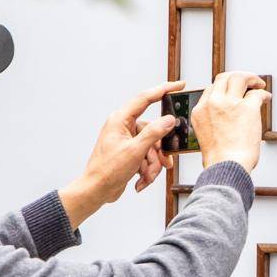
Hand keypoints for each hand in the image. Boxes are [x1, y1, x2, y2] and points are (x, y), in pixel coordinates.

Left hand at [59, 80, 186, 224]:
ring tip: (146, 175)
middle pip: (153, 131)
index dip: (164, 90)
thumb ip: (154, 132)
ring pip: (152, 146)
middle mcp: (123, 127)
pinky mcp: (130, 152)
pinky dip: (147, 169)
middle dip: (158, 151)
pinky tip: (141, 179)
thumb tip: (169, 119)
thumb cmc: (107, 170)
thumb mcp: (135, 151)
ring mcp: (127, 140)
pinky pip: (147, 156)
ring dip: (153, 163)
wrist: (96, 190)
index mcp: (120, 120)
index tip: (180, 85)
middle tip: (165, 162)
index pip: (145, 98)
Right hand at [191, 69, 268, 174]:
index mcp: (200, 111)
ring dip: (251, 78)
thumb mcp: (205, 136)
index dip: (224, 88)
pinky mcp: (247, 108)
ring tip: (259, 84)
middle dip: (237, 76)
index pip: (210, 89)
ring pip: (240, 77)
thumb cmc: (219, 159)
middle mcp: (212, 103)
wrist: (226, 166)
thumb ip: (212, 122)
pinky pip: (257, 94)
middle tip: (248, 82)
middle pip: (224, 78)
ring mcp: (230, 104)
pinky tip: (266, 98)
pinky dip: (263, 94)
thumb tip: (229, 118)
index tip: (233, 91)